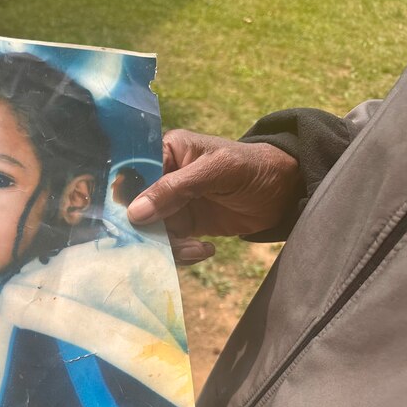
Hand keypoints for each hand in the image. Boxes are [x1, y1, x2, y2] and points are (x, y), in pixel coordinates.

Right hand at [128, 130, 301, 264]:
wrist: (284, 193)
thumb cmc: (252, 168)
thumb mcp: (216, 171)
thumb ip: (175, 189)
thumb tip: (135, 213)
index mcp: (165, 152)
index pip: (131, 173)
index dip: (122, 197)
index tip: (123, 220)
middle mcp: (162, 178)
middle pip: (136, 208)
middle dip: (146, 230)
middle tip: (166, 243)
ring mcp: (171, 204)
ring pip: (151, 231)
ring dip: (168, 247)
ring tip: (196, 249)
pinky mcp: (184, 226)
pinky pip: (169, 244)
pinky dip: (182, 254)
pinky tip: (205, 249)